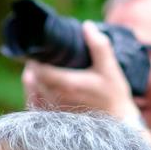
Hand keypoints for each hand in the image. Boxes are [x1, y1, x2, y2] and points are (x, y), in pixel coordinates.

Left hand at [21, 21, 141, 123]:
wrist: (117, 123)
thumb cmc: (114, 95)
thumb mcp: (110, 68)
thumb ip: (99, 45)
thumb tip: (86, 25)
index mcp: (67, 84)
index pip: (38, 69)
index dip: (35, 58)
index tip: (39, 50)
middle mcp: (57, 98)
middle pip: (33, 78)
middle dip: (35, 66)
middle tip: (41, 55)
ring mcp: (54, 109)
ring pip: (33, 90)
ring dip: (35, 78)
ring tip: (42, 67)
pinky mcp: (54, 117)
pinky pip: (36, 103)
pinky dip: (35, 92)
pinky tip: (42, 85)